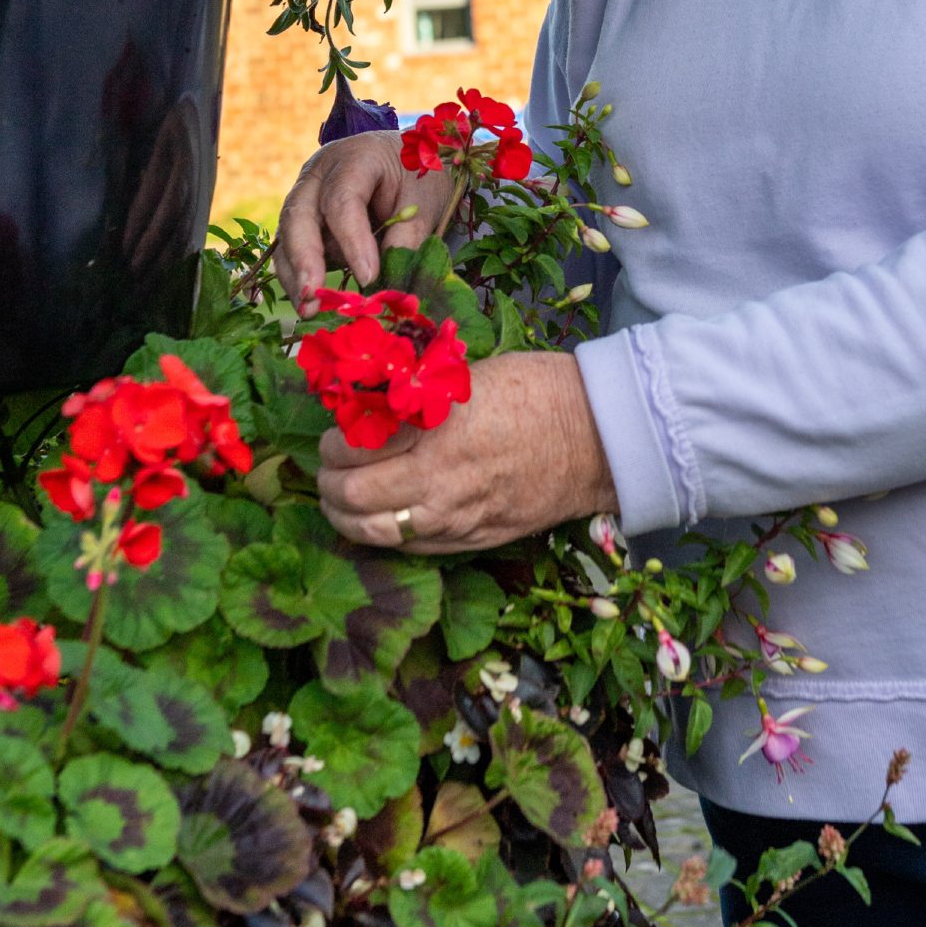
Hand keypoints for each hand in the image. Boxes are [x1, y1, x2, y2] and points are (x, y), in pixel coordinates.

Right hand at [273, 132, 451, 315]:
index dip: (352, 240)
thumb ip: (407, 235)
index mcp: (355, 158)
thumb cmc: (415, 177)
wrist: (404, 162)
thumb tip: (388, 282)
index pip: (343, 199)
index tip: (369, 277)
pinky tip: (309, 302)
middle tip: (313, 295)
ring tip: (309, 309)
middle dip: (304, 259)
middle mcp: (319, 174)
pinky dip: (297, 275)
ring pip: (287, 235)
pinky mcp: (302, 220)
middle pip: (299, 214)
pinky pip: (289, 248)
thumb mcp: (424, 200)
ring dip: (294, 274)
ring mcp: (305, 195)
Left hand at [316, 351, 617, 552]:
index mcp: (435, 430)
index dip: (333, 444)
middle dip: (328, 485)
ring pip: (374, 532)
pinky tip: (380, 520)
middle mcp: (439, 480)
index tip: (333, 436)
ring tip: (342, 501)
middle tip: (327, 472)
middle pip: (353, 497)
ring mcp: (456, 517)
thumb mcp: (469, 378)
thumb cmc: (538, 390)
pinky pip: (411, 548)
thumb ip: (418, 398)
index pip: (354, 449)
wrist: (598, 437)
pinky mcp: (474, 539)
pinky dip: (384, 535)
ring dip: (347, 518)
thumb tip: (371, 403)